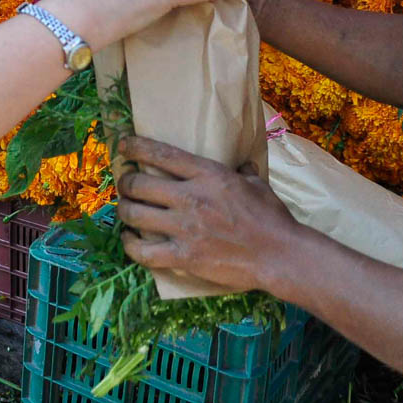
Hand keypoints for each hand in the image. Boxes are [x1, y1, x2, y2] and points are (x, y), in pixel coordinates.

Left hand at [116, 135, 302, 296]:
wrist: (279, 255)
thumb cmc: (271, 217)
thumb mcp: (256, 183)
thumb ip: (241, 170)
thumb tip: (241, 163)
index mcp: (208, 175)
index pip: (161, 154)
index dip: (135, 147)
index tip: (122, 145)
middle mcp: (191, 198)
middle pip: (138, 185)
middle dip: (125, 182)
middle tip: (126, 184)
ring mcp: (184, 228)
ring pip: (134, 215)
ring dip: (124, 210)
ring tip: (126, 208)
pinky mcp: (184, 257)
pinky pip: (143, 252)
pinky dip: (129, 244)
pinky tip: (128, 239)